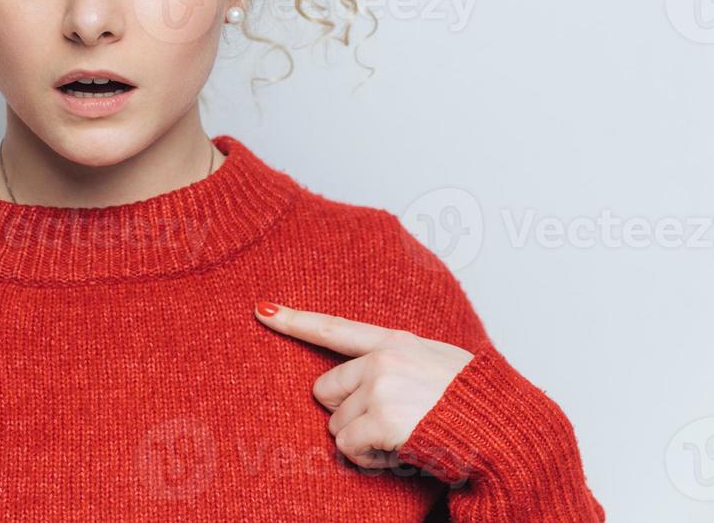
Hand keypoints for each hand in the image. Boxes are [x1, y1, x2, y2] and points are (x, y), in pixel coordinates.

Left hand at [253, 301, 473, 469]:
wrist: (507, 430)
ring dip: (362, 441)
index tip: (261, 309)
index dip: (293, 320)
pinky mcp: (382, 419)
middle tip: (388, 423)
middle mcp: (384, 359)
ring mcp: (382, 387)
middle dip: (346, 412)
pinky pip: (349, 447)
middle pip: (325, 390)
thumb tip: (361, 380)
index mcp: (397, 342)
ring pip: (335, 424)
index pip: (335, 328)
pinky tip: (401, 452)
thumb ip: (398, 362)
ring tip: (403, 438)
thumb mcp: (438, 365)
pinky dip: (369, 460)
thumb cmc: (476, 405)